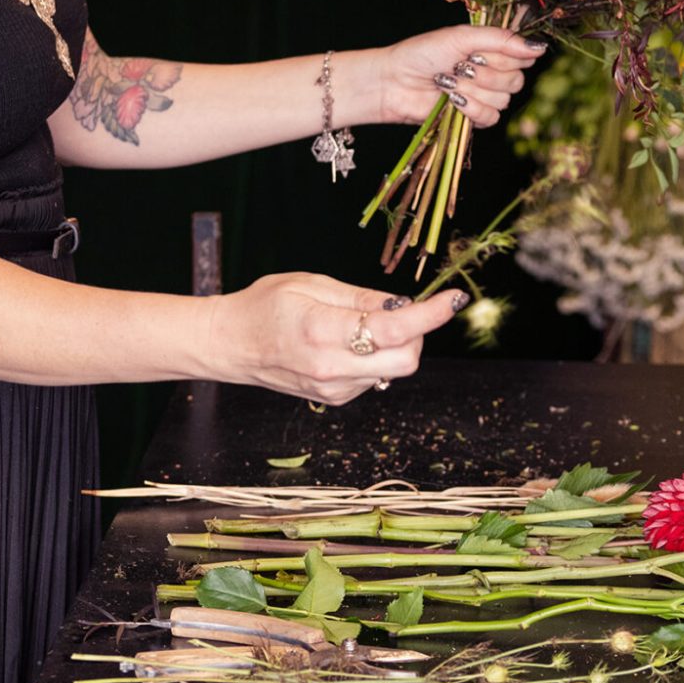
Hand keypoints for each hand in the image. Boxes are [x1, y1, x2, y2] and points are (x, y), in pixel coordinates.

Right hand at [210, 274, 466, 402]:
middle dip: (418, 332)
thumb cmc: (264, 305)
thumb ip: (360, 297)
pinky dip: (377, 357)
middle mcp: (331, 368)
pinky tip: (348, 342)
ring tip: (362, 322)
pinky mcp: (335, 398)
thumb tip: (404, 305)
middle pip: (407, 358)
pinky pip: (375, 377)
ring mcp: (334, 389)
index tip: (453, 299)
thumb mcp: (310, 284)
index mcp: (321, 331)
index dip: (431, 314)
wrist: (230, 345)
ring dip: (397, 345)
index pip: (394, 329)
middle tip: (401, 308)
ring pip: (394, 369)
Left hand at [378, 25, 544, 131]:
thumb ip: (502, 40)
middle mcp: (493, 73)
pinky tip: (453, 100)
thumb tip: (540, 48)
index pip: (524, 55)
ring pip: (503, 99)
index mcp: (492, 50)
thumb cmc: (422, 53)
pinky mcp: (473, 118)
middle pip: (517, 80)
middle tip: (461, 65)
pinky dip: (471, 108)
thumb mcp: (462, 37)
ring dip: (473, 89)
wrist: (394, 81)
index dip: (508, 55)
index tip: (482, 51)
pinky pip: (491, 117)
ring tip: (448, 80)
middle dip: (486, 73)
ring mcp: (484, 96)